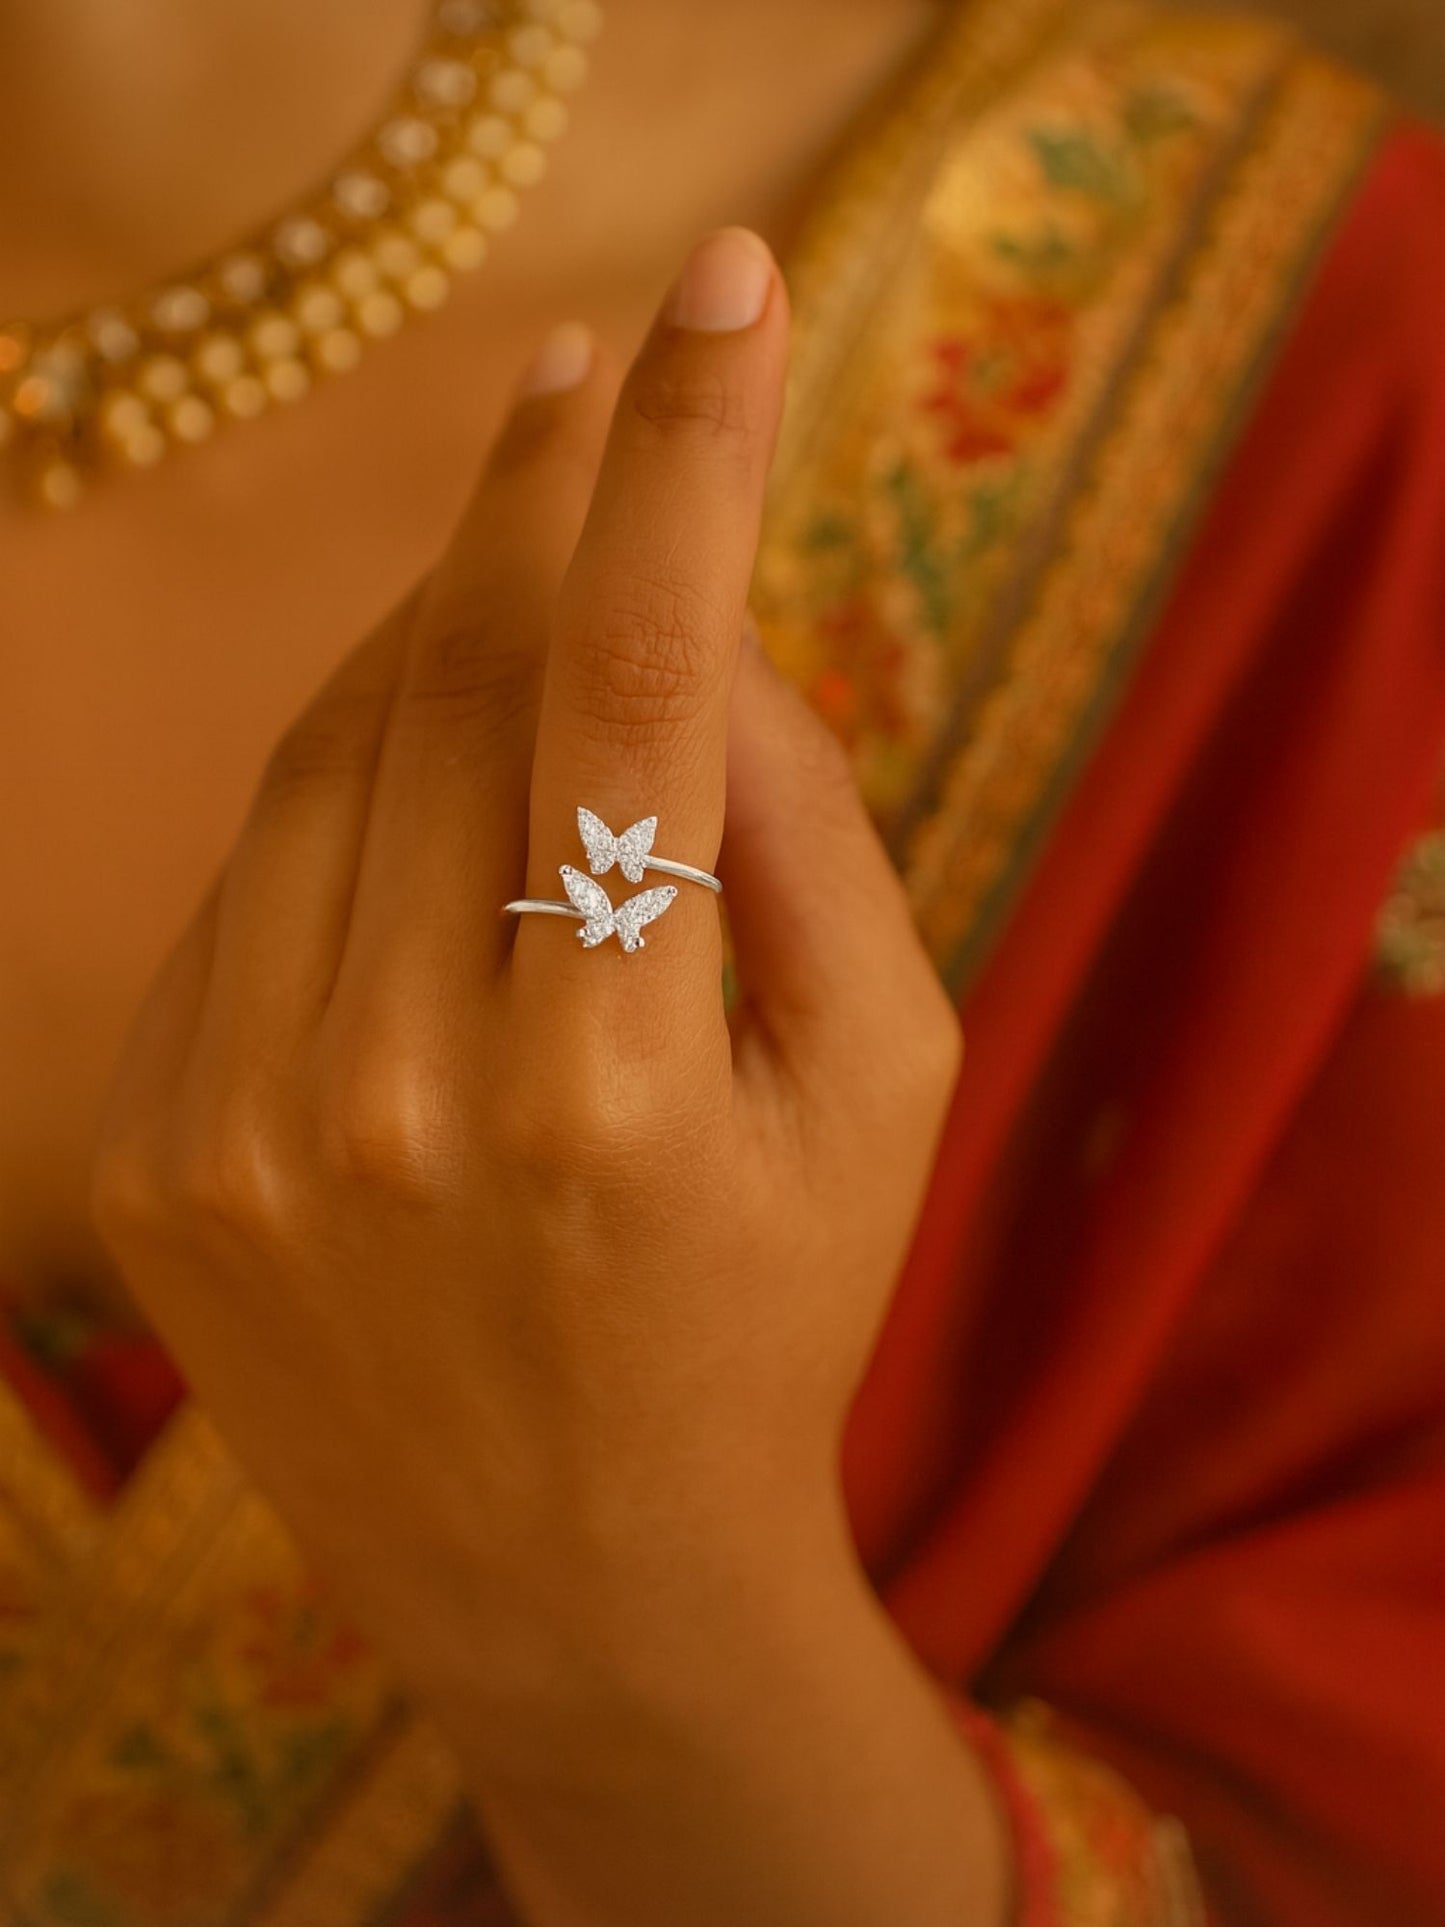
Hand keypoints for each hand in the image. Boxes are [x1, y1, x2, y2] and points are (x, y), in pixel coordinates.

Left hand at [91, 229, 962, 1757]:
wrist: (576, 1580)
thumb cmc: (769, 1314)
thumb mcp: (886, 1084)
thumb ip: (810, 834)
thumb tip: (701, 633)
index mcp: (617, 1088)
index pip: (630, 689)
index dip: (679, 465)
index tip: (719, 296)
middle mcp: (399, 1097)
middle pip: (456, 681)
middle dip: (540, 500)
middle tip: (598, 377)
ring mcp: (243, 1128)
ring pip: (330, 754)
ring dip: (434, 636)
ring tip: (525, 607)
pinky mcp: (157, 1153)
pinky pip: (253, 878)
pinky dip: (347, 798)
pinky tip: (422, 816)